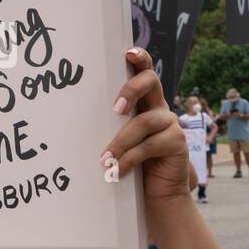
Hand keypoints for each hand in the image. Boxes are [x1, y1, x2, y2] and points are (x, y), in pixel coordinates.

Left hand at [101, 48, 193, 202]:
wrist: (157, 195)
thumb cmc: (131, 164)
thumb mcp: (117, 140)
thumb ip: (108, 125)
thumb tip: (71, 116)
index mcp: (144, 101)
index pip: (144, 70)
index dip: (139, 57)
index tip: (127, 53)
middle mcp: (158, 107)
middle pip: (150, 82)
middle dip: (131, 89)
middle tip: (115, 108)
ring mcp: (170, 123)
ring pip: (144, 122)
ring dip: (121, 141)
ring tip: (104, 160)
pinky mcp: (177, 142)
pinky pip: (149, 146)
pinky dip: (129, 159)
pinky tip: (117, 171)